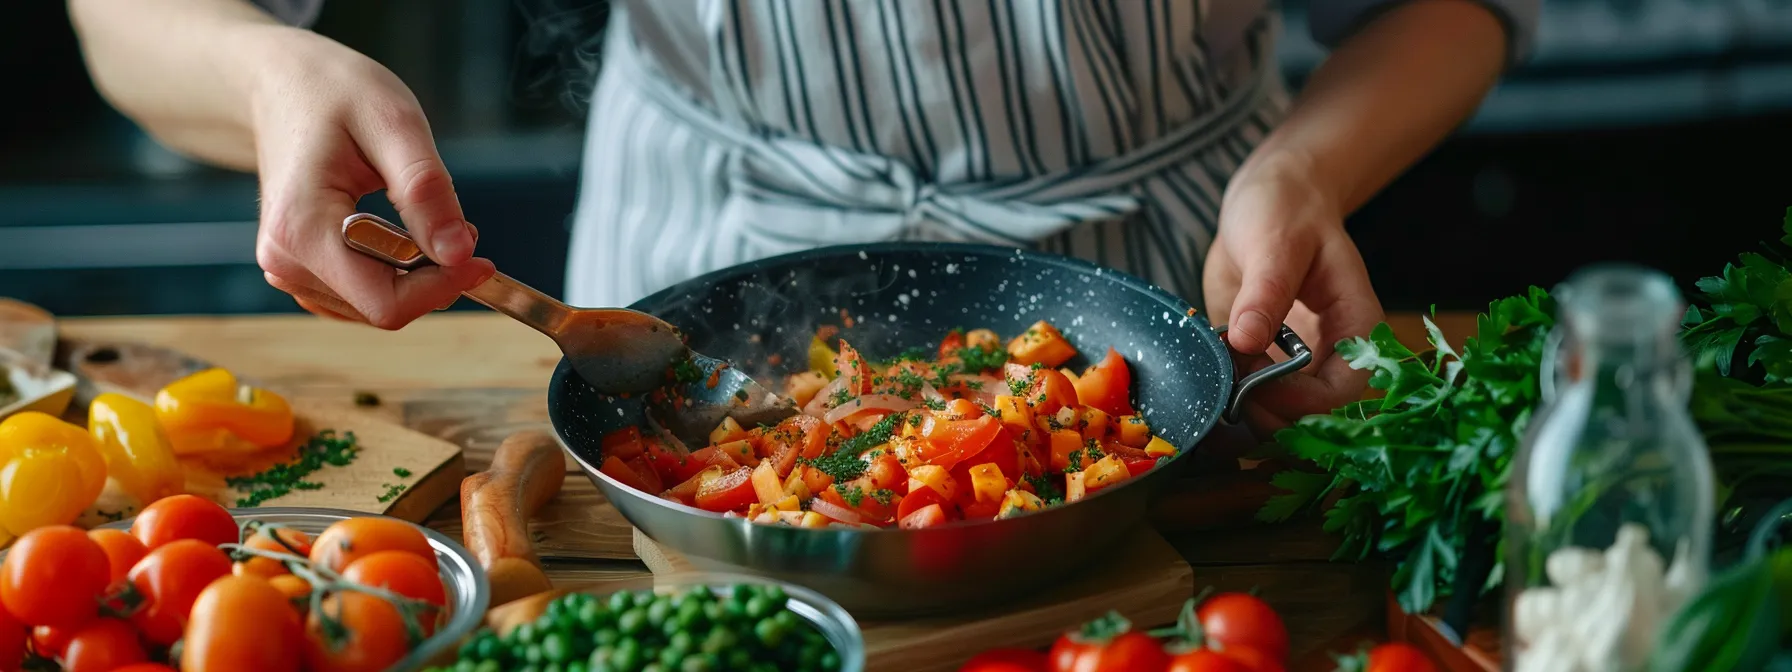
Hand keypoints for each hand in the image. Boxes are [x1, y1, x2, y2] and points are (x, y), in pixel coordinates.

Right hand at [245, 28, 493, 327]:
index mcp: (302, 229)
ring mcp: (287, 267)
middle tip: (459, 225)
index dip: (442, 287)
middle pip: (382, 306)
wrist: (281, 84)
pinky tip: (400, 235)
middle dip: (433, 276)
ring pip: (374, 304)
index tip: (479, 258)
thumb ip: (426, 191)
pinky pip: (360, 294)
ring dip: (415, 276)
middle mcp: (285, 259)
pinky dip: (393, 274)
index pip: (384, 303)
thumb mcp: (394, 124)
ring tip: (425, 219)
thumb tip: (458, 254)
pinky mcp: (297, 267)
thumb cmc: (333, 93)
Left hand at [1203, 153, 1384, 434]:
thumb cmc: (1286, 211)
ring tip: (1205, 400)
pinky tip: (1197, 401)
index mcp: (1354, 328)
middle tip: (1220, 397)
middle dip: (1267, 418)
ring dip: (1242, 422)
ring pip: (1279, 419)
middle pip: (1311, 417)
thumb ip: (1266, 291)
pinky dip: (1224, 410)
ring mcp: (1294, 366)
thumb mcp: (1277, 243)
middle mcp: (1330, 356)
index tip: (1254, 386)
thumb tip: (1249, 341)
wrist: (1267, 202)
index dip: (1303, 401)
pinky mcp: (1259, 366)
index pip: (1343, 389)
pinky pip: (1248, 402)